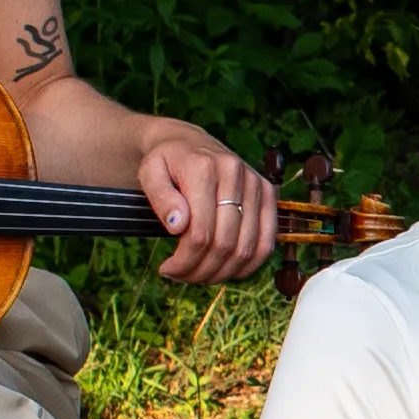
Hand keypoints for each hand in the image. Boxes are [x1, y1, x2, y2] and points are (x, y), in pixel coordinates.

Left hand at [131, 124, 282, 284]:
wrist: (188, 142)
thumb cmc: (167, 162)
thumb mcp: (149, 173)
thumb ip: (160, 197)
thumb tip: (177, 225)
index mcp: (204, 167)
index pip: (200, 232)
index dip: (184, 261)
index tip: (167, 268)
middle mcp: (236, 174)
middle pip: (225, 244)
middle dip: (201, 270)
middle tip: (181, 276)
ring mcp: (256, 184)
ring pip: (247, 249)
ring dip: (222, 272)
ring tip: (200, 274)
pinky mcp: (268, 194)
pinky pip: (266, 243)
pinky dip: (247, 265)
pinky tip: (225, 269)